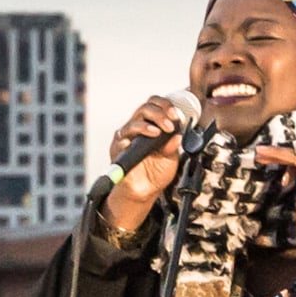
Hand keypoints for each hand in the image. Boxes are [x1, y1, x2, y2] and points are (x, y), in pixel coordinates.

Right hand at [100, 94, 192, 234]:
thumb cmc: (155, 173)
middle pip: (144, 108)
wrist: (144, 191)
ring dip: (147, 124)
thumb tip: (177, 134)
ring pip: (133, 122)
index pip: (155, 105)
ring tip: (159, 131)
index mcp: (150, 126)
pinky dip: (130, 138)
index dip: (166, 106)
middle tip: (170, 124)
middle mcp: (137, 129)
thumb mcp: (170, 158)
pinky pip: (121, 140)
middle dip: (159, 113)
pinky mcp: (118, 150)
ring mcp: (126, 138)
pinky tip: (140, 139)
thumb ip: (173, 146)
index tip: (176, 115)